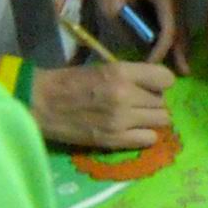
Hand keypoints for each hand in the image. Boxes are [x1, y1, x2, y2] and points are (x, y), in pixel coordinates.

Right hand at [31, 60, 174, 149]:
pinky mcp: (114, 140)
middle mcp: (125, 95)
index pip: (165, 78)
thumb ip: (131, 75)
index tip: (151, 85)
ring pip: (161, 120)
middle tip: (138, 103)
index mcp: (121, 72)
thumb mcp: (104, 68)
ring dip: (151, 119)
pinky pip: (149, 139)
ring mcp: (121, 120)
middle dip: (153, 102)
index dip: (160, 82)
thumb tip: (157, 86)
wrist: (42, 102)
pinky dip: (144, 135)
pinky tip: (132, 130)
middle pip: (162, 102)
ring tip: (136, 117)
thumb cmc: (71, 81)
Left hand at [90, 0, 188, 73]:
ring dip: (180, 47)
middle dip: (180, 53)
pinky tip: (171, 52)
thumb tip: (139, 52)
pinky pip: (175, 22)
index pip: (169, 30)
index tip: (151, 66)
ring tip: (179, 68)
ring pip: (181, 27)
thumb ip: (127, 29)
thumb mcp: (112, 5)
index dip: (162, 51)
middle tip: (182, 75)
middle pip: (182, 30)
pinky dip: (174, 37)